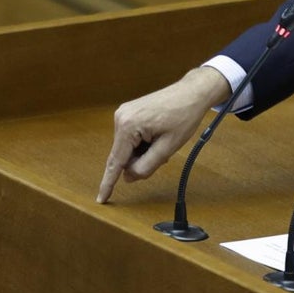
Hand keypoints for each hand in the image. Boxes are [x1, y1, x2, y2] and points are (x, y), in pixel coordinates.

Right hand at [96, 66, 230, 203]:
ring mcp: (123, 114)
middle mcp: (121, 118)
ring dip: (144, 151)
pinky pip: (131, 138)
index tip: (101, 199)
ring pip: (128, 148)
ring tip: (163, 140)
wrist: (192, 92)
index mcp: (128, 126)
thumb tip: (128, 177)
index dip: (108, 183)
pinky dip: (143, 143)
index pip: (116, 162)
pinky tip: (158, 135)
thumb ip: (146, 166)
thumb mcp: (168, 147)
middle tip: (164, 152)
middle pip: (124, 156)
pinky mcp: (129, 113)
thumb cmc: (184, 115)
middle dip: (141, 160)